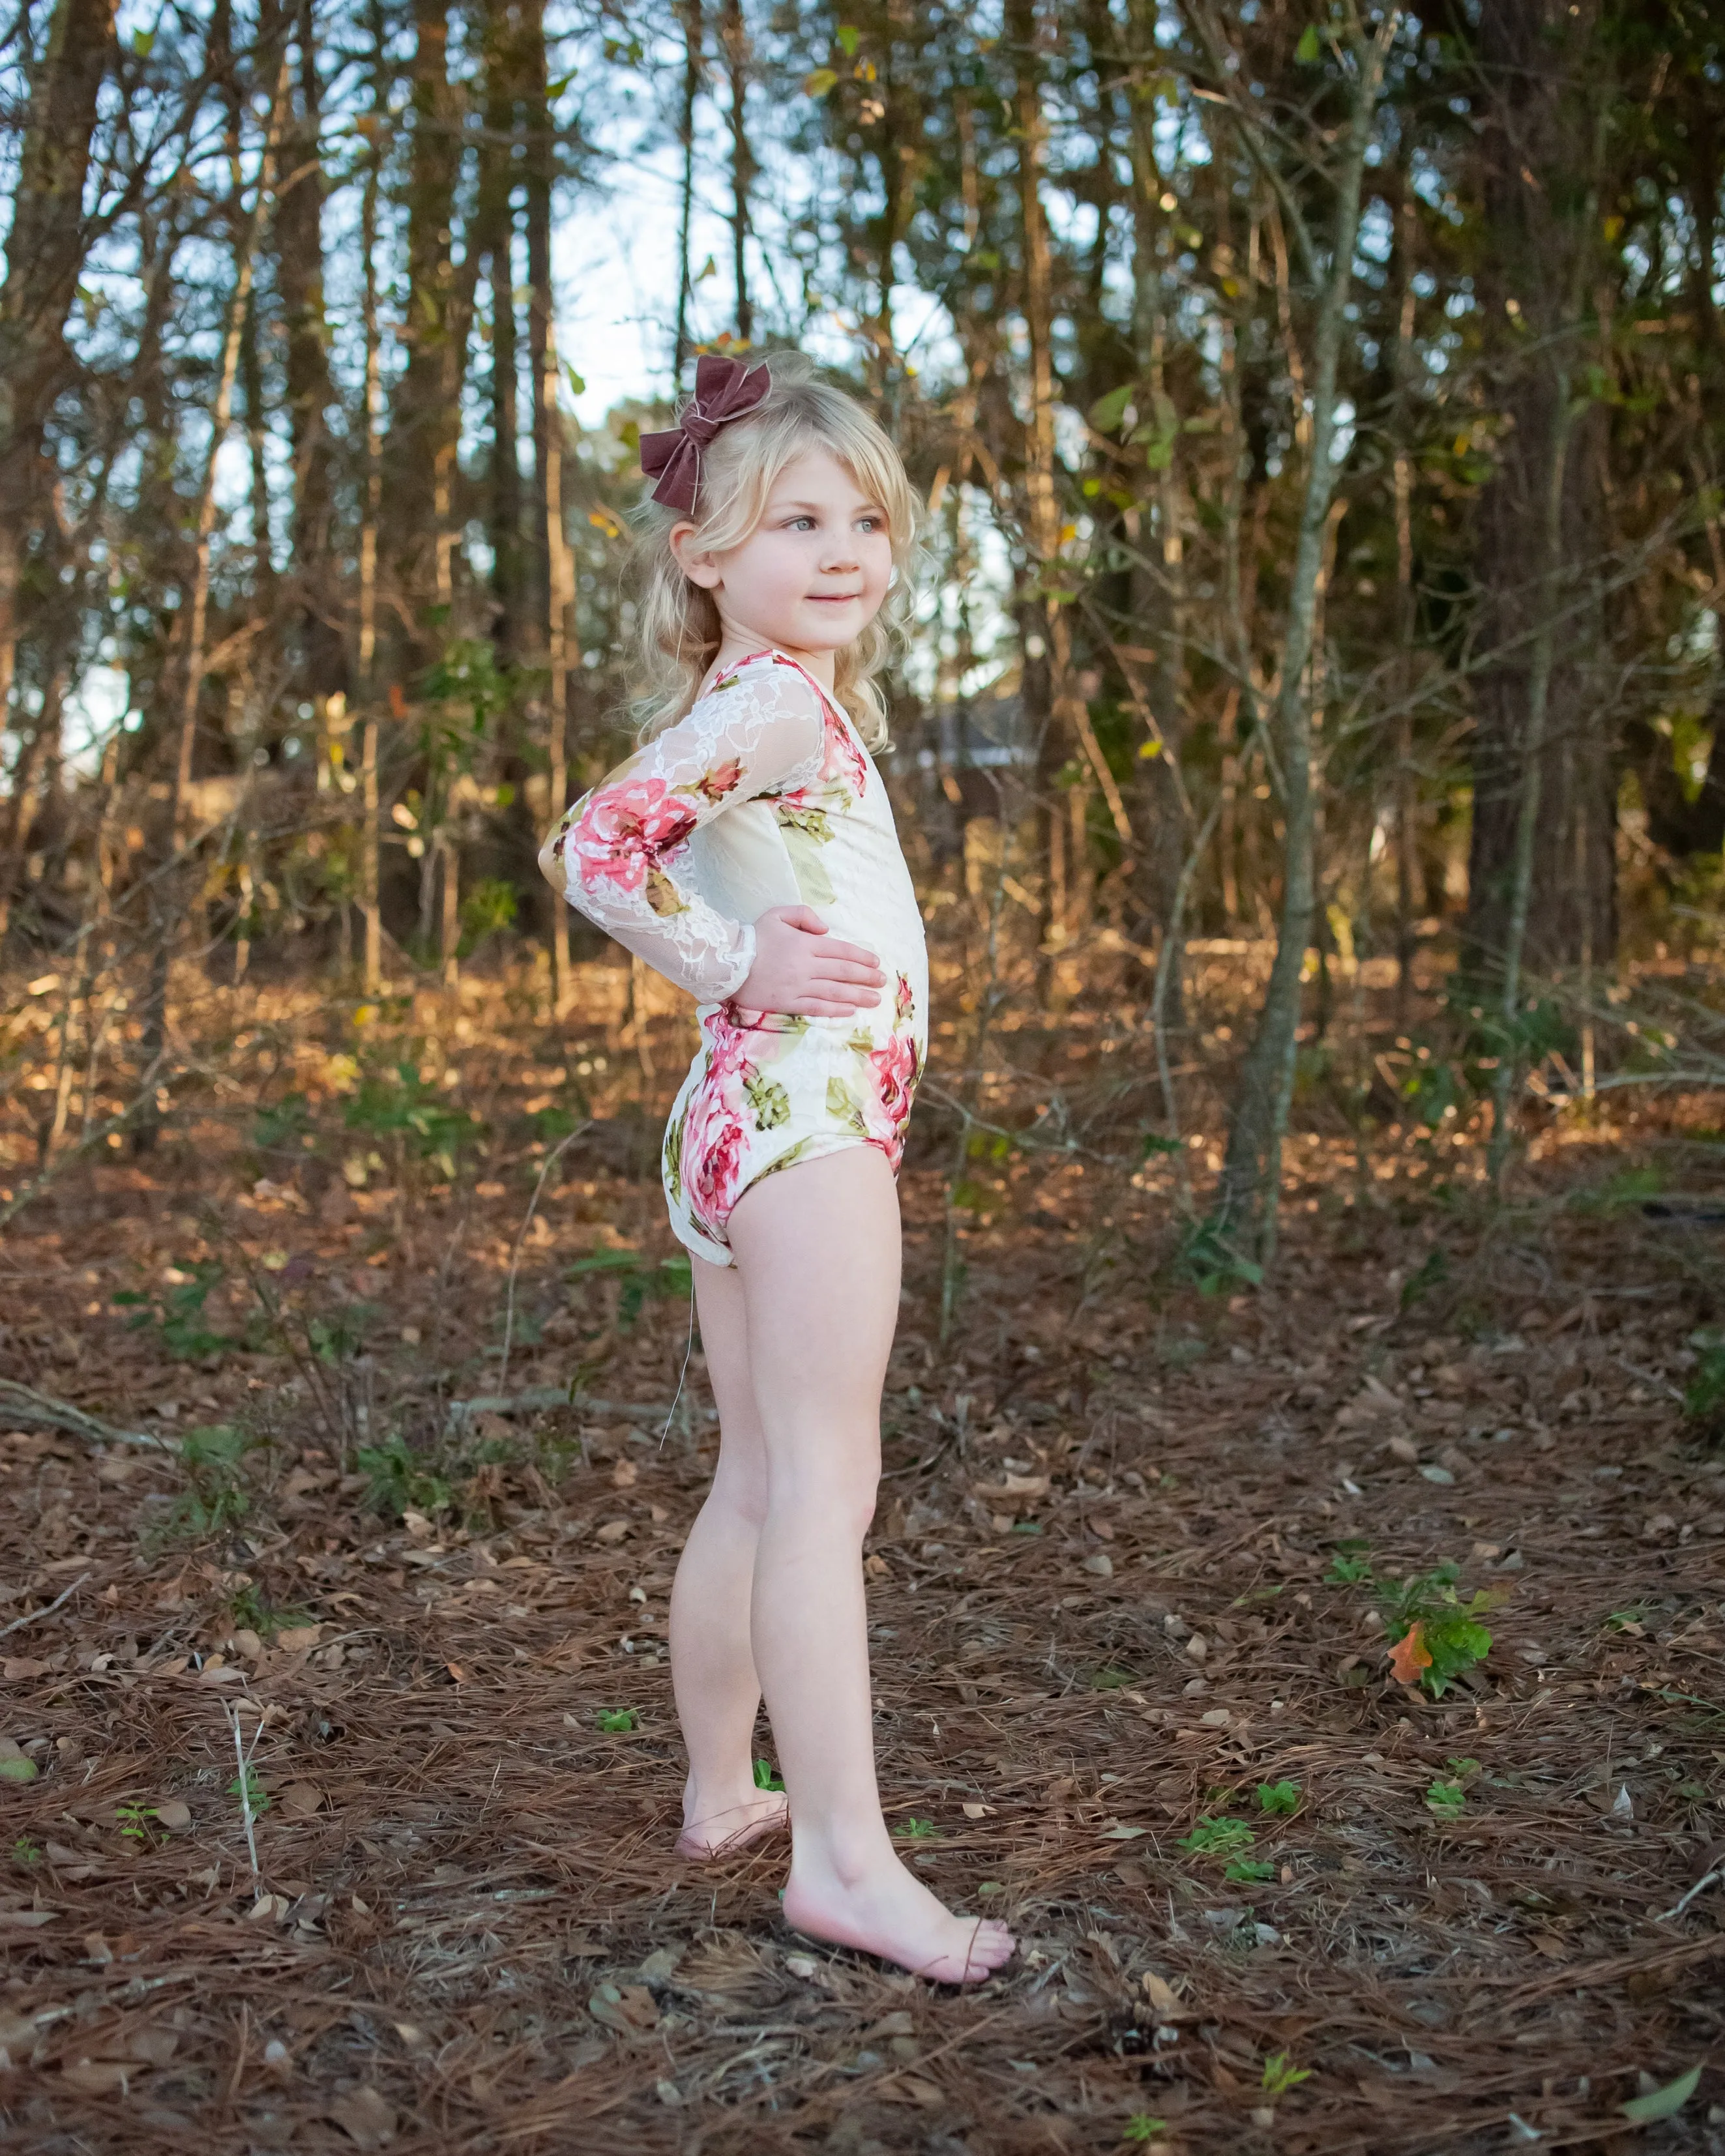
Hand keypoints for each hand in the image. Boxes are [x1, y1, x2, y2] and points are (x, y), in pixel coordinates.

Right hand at [733, 904, 884, 1015]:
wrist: (726, 962)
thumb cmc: (753, 937)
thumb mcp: (777, 914)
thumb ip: (804, 916)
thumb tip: (826, 930)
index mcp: (804, 943)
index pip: (841, 950)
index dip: (861, 957)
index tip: (876, 963)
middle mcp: (805, 966)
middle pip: (842, 972)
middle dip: (866, 977)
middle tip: (882, 982)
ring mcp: (797, 986)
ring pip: (834, 991)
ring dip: (857, 996)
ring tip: (875, 1000)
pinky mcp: (787, 1003)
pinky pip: (816, 1007)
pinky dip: (835, 1009)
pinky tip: (850, 1011)